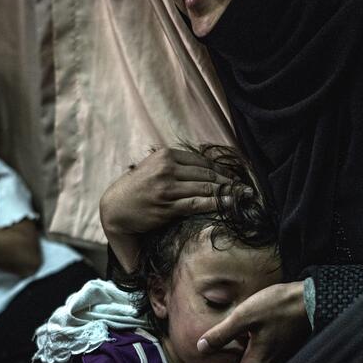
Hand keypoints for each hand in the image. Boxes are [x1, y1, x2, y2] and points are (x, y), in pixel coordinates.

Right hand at [100, 147, 232, 269]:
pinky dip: (216, 205)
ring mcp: (167, 188)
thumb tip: (207, 169)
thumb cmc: (138, 188)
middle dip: (230, 182)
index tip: (235, 178)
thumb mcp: (155, 167)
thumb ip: (177, 165)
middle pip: (207, 175)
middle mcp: (167, 169)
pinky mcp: (167, 206)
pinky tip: (228, 206)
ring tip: (243, 198)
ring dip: (227, 194)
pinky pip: (197, 204)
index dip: (222, 170)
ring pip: (205, 189)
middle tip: (246, 189)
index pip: (202, 162)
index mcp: (166, 155)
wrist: (115, 207)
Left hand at [197, 281, 309, 362]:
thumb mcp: (243, 317)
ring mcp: (276, 357)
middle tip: (215, 358)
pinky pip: (261, 357)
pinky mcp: (280, 346)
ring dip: (237, 361)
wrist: (309, 299)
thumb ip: (221, 333)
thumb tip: (201, 347)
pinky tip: (245, 335)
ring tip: (227, 344)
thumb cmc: (279, 307)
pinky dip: (248, 352)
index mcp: (257, 362)